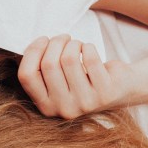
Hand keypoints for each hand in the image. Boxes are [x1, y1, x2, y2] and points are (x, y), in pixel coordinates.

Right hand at [18, 35, 133, 118]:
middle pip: (48, 64)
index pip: (27, 75)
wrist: (120, 90)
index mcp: (46, 107)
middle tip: (64, 38)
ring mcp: (85, 103)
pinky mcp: (105, 92)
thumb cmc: (82, 79)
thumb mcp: (57, 81)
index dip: (33, 51)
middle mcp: (64, 109)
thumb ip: (40, 69)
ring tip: (77, 45)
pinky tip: (89, 50)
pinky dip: (88, 47)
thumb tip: (33, 47)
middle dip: (55, 42)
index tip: (43, 39)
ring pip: (69, 59)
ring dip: (73, 44)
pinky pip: (90, 58)